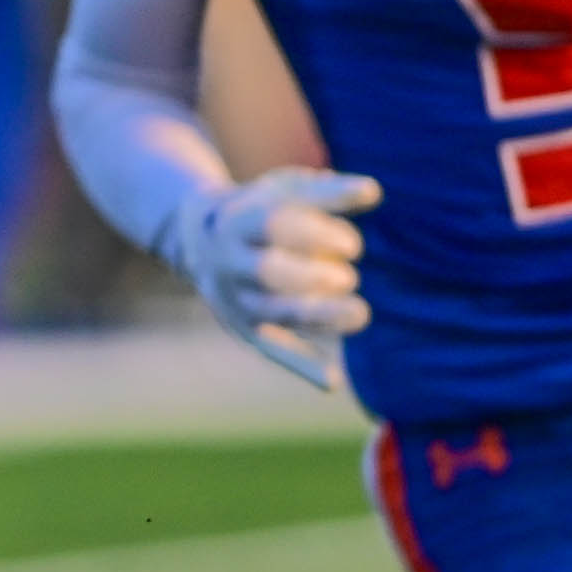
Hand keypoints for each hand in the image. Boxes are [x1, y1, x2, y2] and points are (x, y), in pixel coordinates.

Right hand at [180, 169, 379, 394]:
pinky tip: (333, 381)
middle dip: (313, 276)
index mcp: (237, 220)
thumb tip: (374, 192)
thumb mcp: (283, 190)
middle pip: (269, 273)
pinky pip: (273, 349)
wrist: (197, 239)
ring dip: (318, 316)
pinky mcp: (243, 327)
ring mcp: (233, 299)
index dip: (319, 234)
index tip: (354, 244)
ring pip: (273, 313)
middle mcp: (229, 262)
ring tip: (361, 313)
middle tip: (348, 275)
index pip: (276, 225)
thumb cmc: (258, 209)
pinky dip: (301, 366)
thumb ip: (327, 191)